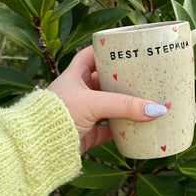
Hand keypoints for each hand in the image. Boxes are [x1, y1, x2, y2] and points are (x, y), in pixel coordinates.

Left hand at [48, 46, 166, 152]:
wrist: (38, 147)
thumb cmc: (57, 115)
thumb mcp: (92, 103)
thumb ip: (123, 105)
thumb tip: (156, 110)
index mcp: (73, 76)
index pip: (90, 55)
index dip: (106, 50)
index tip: (125, 48)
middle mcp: (76, 93)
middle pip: (103, 81)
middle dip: (122, 80)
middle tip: (142, 76)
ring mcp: (81, 114)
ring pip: (108, 106)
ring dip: (124, 105)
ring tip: (144, 100)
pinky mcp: (85, 135)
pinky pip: (107, 130)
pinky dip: (121, 130)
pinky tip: (136, 128)